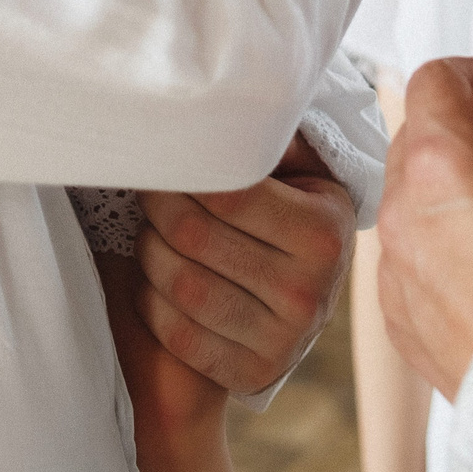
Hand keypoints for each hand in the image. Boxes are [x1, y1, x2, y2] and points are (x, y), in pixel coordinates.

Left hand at [133, 134, 357, 394]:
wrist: (310, 298)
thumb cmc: (294, 212)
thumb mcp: (303, 171)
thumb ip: (271, 137)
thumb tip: (223, 96)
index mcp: (325, 230)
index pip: (227, 192)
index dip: (181, 172)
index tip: (161, 156)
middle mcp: (311, 290)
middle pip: (194, 237)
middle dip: (156, 208)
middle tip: (147, 190)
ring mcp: (285, 340)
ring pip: (181, 287)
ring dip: (148, 253)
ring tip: (149, 231)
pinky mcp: (255, 375)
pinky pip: (179, 336)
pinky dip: (153, 303)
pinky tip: (156, 279)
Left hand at [373, 58, 472, 397]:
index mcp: (444, 168)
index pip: (435, 81)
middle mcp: (406, 219)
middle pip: (416, 139)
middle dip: (466, 129)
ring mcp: (398, 276)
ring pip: (411, 204)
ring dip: (453, 191)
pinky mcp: (405, 325)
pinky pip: (412, 262)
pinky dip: (444, 247)